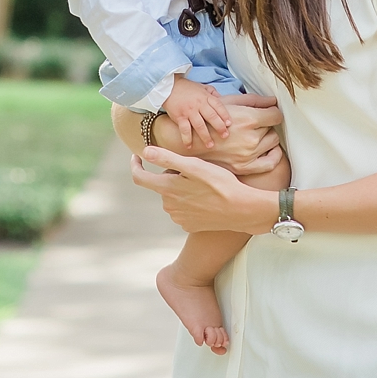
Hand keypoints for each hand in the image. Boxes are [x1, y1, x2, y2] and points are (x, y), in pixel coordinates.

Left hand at [132, 147, 274, 234]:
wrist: (241, 210)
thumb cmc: (220, 184)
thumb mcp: (195, 166)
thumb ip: (167, 158)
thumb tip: (145, 152)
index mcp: (167, 188)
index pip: (139, 177)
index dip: (135, 165)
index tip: (136, 156)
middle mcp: (169, 206)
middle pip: (161, 185)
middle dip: (171, 175)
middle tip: (193, 168)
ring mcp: (178, 217)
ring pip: (173, 197)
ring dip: (181, 188)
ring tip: (203, 183)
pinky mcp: (188, 225)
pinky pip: (183, 209)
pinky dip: (189, 201)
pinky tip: (206, 197)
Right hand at [147, 93, 283, 174]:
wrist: (191, 138)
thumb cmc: (209, 116)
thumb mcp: (230, 102)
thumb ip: (255, 101)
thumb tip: (274, 100)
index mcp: (248, 119)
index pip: (276, 116)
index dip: (273, 113)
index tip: (270, 114)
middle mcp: (250, 139)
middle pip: (274, 132)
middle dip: (267, 128)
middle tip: (258, 126)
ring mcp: (247, 156)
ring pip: (272, 146)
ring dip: (267, 140)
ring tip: (257, 137)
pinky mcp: (243, 168)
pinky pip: (268, 164)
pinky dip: (271, 157)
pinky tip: (265, 151)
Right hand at [162, 78, 231, 148]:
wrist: (168, 86)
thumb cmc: (186, 88)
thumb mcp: (202, 86)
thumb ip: (212, 93)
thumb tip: (222, 100)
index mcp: (205, 97)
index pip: (218, 106)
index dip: (225, 115)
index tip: (229, 124)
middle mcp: (198, 104)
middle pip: (211, 116)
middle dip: (219, 127)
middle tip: (225, 136)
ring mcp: (189, 111)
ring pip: (199, 125)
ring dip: (205, 136)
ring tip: (210, 145)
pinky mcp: (179, 117)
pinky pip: (184, 129)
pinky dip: (187, 139)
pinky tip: (189, 146)